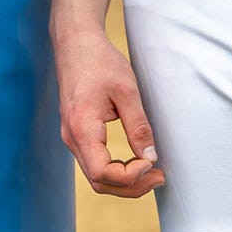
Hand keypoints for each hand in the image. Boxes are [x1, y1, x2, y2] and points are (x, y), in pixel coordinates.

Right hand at [56, 31, 164, 196]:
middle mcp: (72, 138)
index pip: (102, 173)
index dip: (130, 178)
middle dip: (132, 186)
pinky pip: (95, 164)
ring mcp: (72, 138)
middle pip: (99, 182)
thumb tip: (151, 158)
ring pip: (96, 177)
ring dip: (125, 181)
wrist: (76, 44)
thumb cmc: (100, 63)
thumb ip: (138, 126)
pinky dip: (116, 171)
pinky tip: (137, 162)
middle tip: (160, 176)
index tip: (152, 164)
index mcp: (81, 128)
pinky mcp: (77, 134)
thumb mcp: (126, 91)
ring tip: (153, 172)